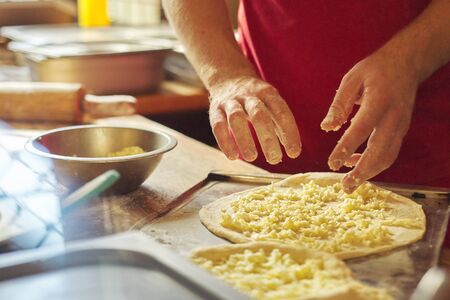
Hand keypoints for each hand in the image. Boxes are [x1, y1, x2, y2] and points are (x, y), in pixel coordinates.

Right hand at [208, 76, 300, 163]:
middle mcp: (249, 96)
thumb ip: (280, 124)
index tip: (294, 153)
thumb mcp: (271, 104)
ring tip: (252, 158)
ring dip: (244, 139)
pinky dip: (225, 141)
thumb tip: (292, 151)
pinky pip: (218, 125)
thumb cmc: (256, 99)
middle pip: (259, 115)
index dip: (289, 132)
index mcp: (267, 93)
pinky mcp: (216, 109)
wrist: (229, 78)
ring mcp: (231, 101)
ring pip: (236, 118)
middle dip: (267, 138)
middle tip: (274, 159)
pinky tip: (232, 156)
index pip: (281, 112)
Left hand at [321, 49, 418, 192]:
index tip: (331, 163)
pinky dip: (374, 163)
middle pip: (380, 150)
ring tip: (350, 184)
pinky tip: (355, 164)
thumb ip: (339, 104)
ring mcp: (401, 125)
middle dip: (362, 171)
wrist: (406, 63)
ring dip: (369, 173)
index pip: (361, 129)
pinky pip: (390, 152)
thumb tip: (326, 128)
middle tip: (345, 185)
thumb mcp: (352, 79)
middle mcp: (394, 116)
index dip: (346, 148)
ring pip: (388, 156)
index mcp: (379, 101)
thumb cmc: (374, 70)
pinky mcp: (402, 130)